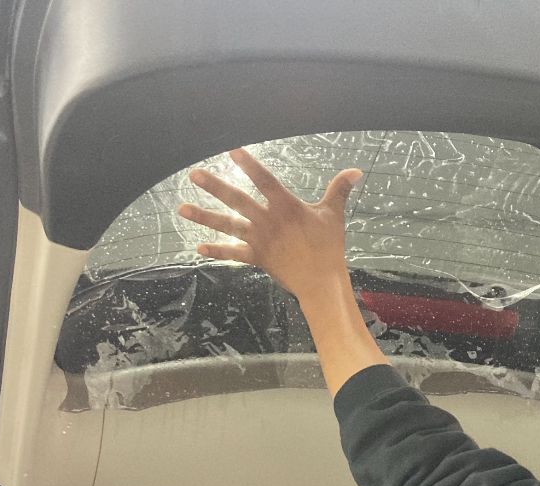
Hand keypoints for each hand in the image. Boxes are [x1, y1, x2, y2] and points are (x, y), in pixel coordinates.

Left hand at [177, 149, 362, 305]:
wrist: (321, 282)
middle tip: (195, 175)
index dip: (248, 164)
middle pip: (237, 200)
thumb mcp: (333, 215)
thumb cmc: (328, 247)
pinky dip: (216, 251)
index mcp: (285, 206)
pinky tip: (198, 247)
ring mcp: (259, 239)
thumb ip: (339, 190)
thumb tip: (357, 170)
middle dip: (215, 186)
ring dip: (204, 216)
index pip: (264, 179)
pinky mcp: (256, 258)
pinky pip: (233, 254)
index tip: (231, 150)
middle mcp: (267, 220)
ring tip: (182, 209)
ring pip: (227, 225)